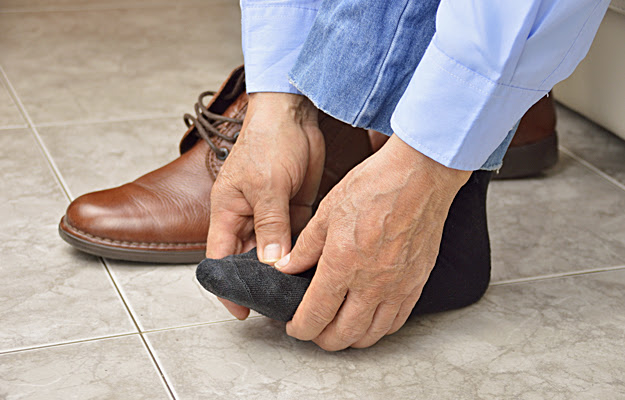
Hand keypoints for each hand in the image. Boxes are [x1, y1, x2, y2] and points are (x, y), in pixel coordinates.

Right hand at [206, 92, 324, 318]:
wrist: (294, 115)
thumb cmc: (268, 142)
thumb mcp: (266, 186)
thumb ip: (270, 225)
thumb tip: (272, 263)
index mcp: (228, 212)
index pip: (219, 258)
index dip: (227, 286)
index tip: (242, 311)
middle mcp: (247, 217)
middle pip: (249, 259)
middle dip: (261, 282)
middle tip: (280, 305)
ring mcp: (271, 214)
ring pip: (275, 251)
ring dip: (284, 269)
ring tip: (300, 292)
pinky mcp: (293, 208)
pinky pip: (295, 238)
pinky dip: (301, 252)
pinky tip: (314, 268)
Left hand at [276, 135, 470, 349]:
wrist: (420, 176)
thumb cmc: (376, 186)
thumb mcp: (327, 211)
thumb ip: (305, 247)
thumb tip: (286, 268)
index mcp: (342, 264)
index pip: (314, 316)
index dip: (299, 328)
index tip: (293, 325)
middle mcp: (371, 283)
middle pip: (341, 335)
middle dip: (321, 338)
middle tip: (312, 327)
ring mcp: (397, 287)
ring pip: (370, 335)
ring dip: (349, 338)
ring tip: (338, 327)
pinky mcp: (416, 283)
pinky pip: (396, 322)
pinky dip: (378, 329)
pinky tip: (369, 319)